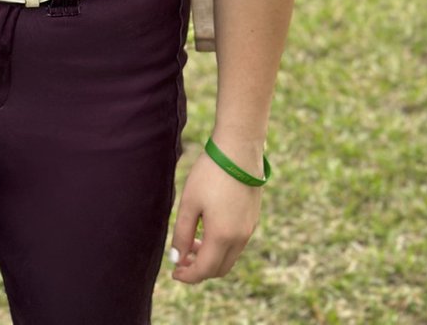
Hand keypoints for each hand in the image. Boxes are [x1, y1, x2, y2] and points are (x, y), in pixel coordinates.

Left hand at [169, 149, 262, 282]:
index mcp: (222, 237)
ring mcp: (249, 229)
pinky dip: (221, 246)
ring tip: (191, 242)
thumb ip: (181, 233)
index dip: (188, 276)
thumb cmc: (210, 174)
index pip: (204, 270)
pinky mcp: (252, 219)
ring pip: (229, 257)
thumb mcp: (189, 202)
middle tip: (181, 260)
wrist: (239, 150)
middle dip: (199, 269)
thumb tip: (176, 258)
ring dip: (210, 257)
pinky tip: (207, 229)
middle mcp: (240, 238)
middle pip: (219, 268)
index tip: (174, 273)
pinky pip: (236, 244)